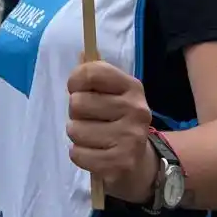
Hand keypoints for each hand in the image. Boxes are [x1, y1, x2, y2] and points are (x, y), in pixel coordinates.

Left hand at [66, 60, 156, 203]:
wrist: (142, 163)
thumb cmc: (117, 121)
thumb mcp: (112, 94)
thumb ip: (95, 75)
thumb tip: (81, 53)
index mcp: (133, 87)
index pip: (91, 72)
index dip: (75, 81)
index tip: (77, 89)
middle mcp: (136, 110)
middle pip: (77, 102)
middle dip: (75, 113)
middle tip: (90, 120)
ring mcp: (131, 138)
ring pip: (75, 130)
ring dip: (77, 135)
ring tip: (93, 138)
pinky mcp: (121, 163)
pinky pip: (78, 154)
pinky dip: (79, 155)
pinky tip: (94, 154)